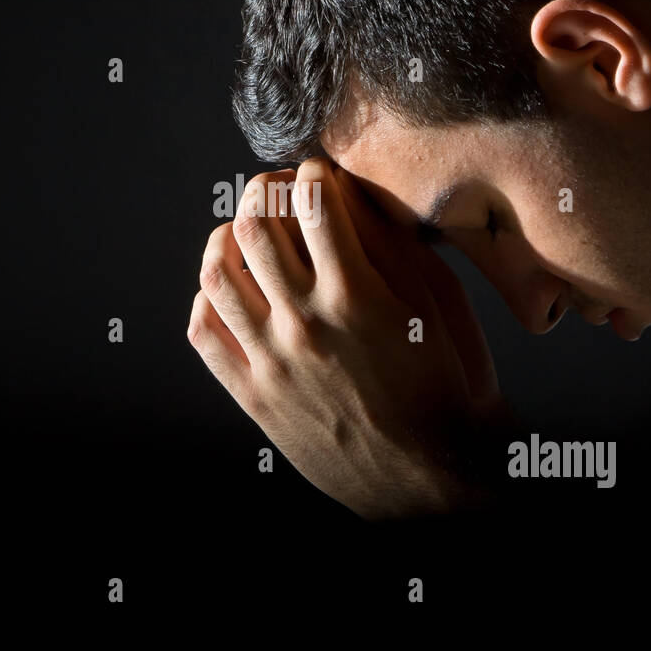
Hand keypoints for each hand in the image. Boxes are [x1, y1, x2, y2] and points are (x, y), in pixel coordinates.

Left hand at [187, 157, 515, 519]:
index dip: (313, 173)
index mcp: (357, 298)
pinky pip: (204, 331)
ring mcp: (272, 363)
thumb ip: (391, 244)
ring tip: (249, 233)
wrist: (431, 477)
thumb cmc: (446, 385)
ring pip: (217, 272)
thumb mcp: (438, 305)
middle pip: (255, 225)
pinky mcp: (252, 396)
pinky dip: (209, 296)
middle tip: (279, 191)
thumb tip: (347, 192)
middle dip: (265, 191)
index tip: (319, 175)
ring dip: (229, 236)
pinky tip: (233, 288)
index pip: (311, 201)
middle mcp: (305, 326)